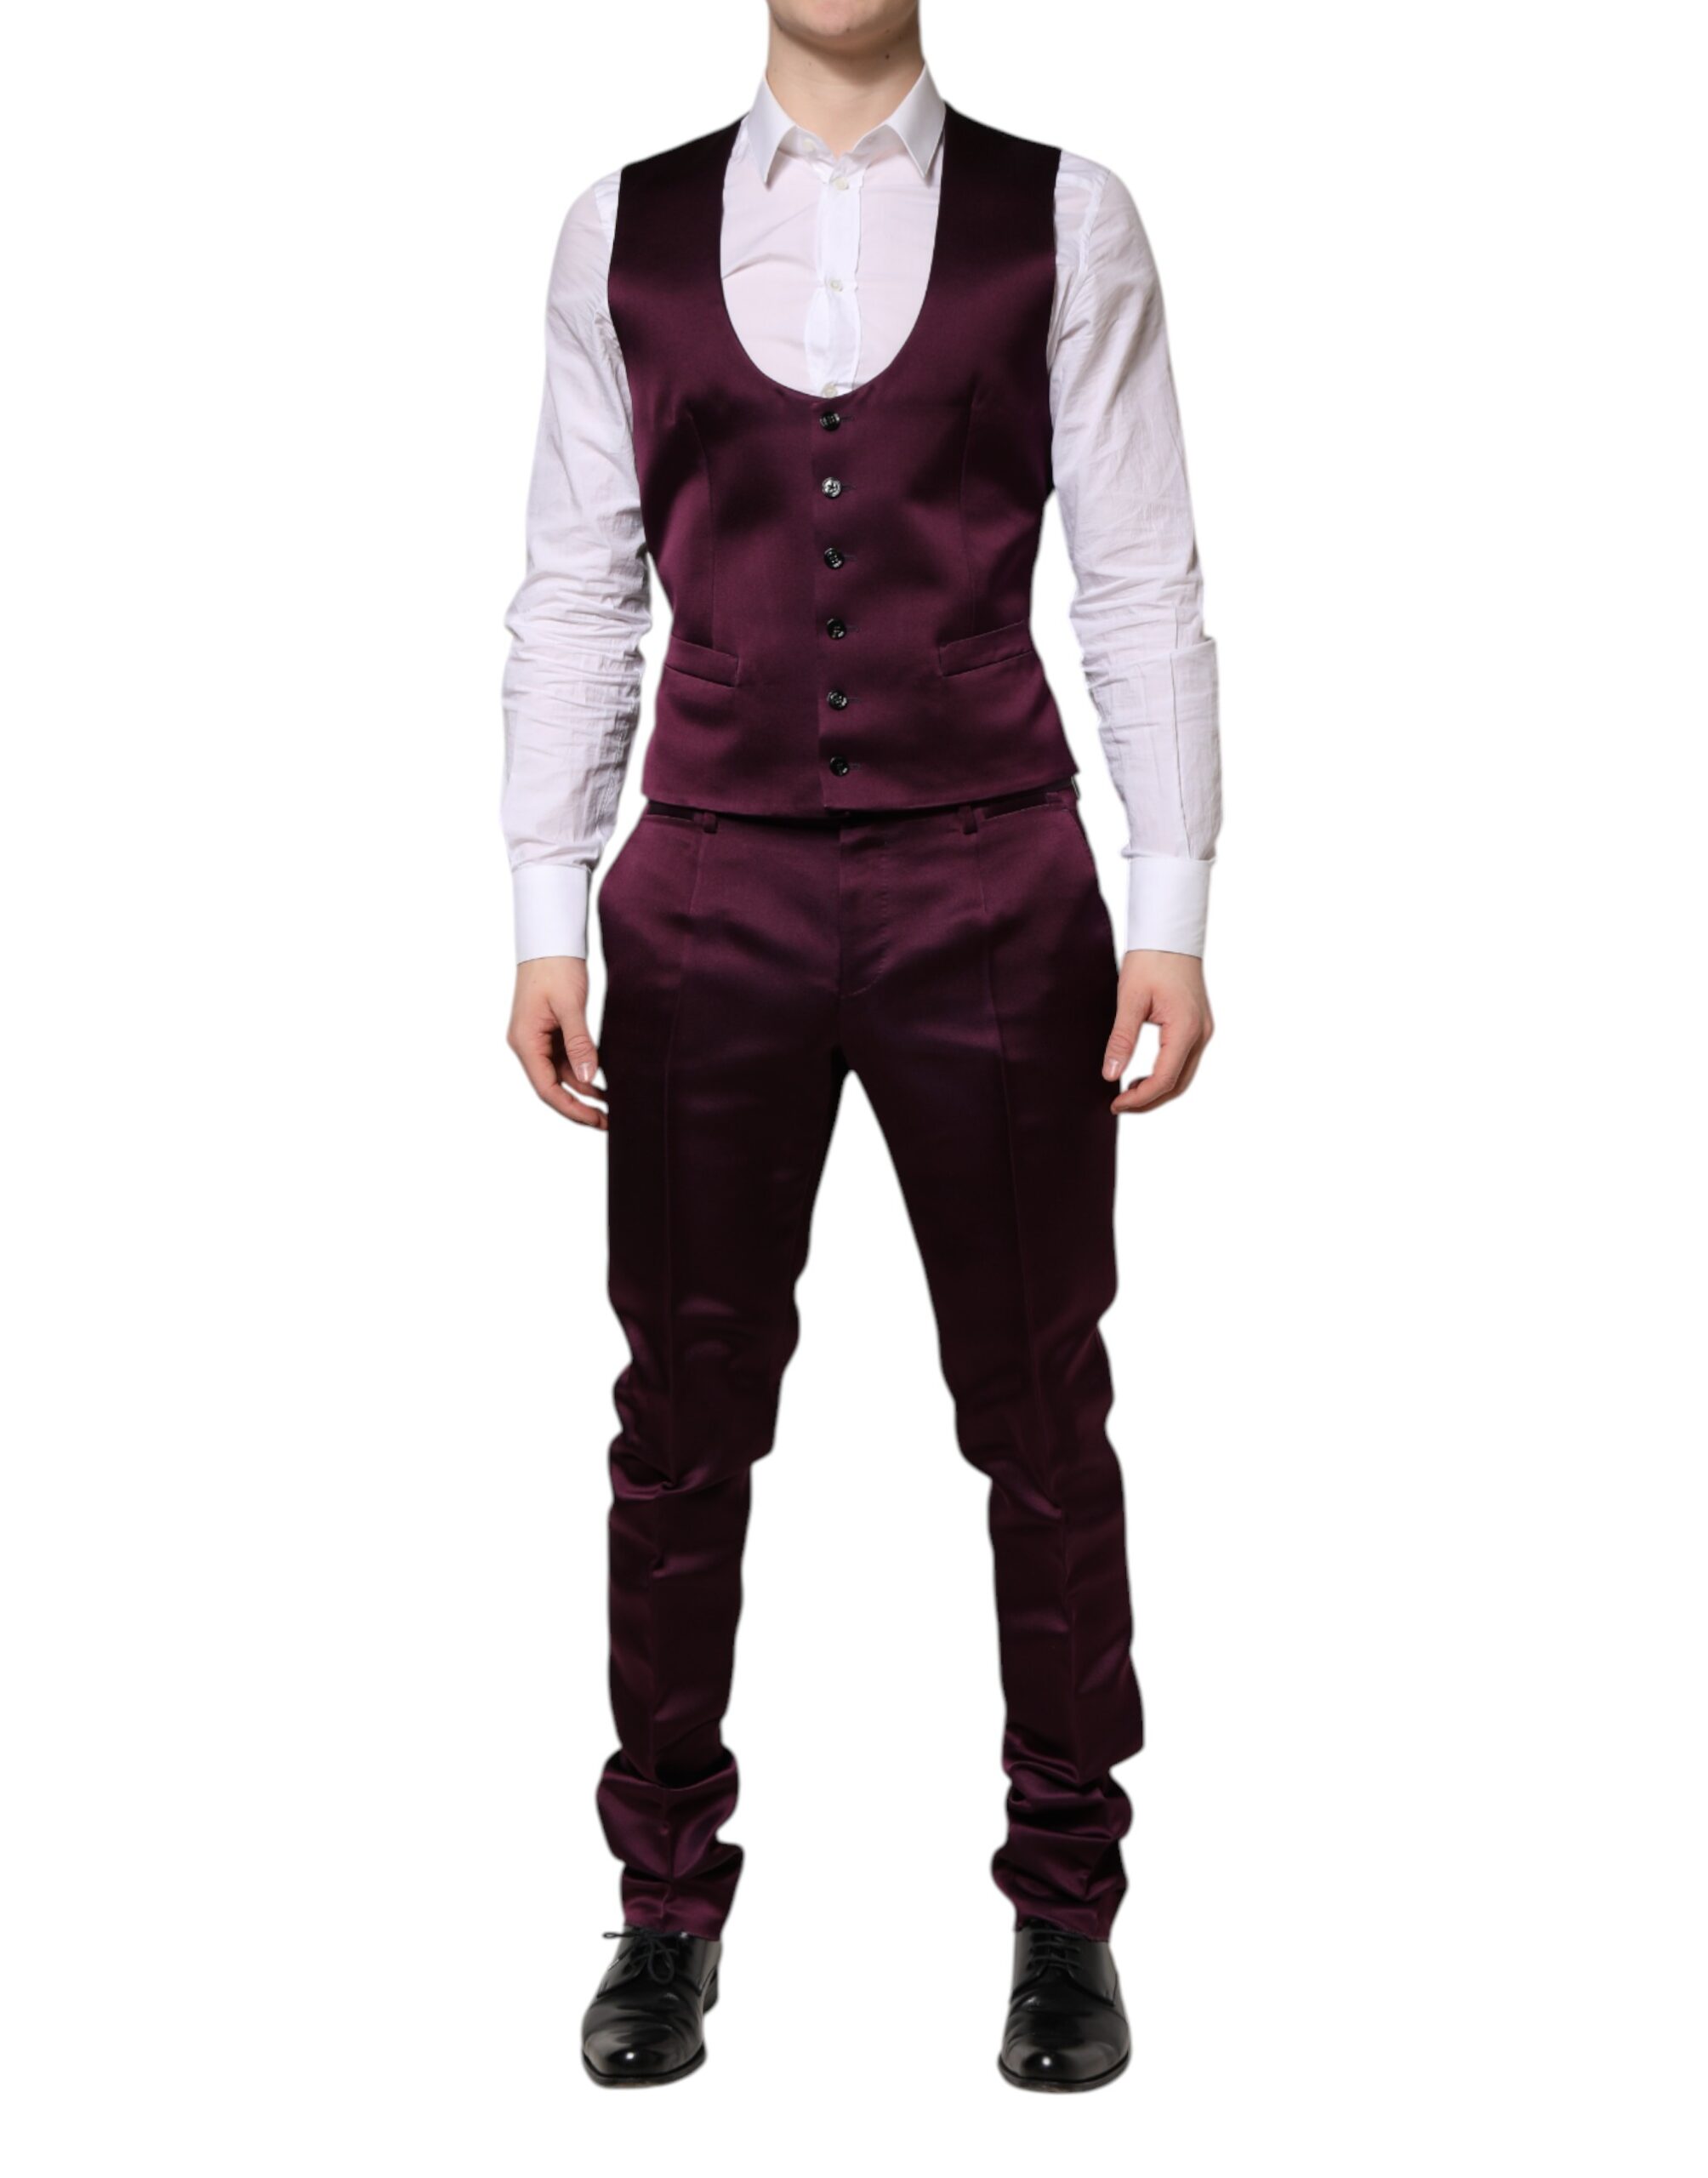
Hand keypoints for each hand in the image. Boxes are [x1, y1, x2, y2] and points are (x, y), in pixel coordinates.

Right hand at [507, 957, 607, 1129]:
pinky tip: (606, 1080)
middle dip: (580, 1106)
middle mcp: (528, 1044)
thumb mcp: (569, 1005)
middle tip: (610, 1122)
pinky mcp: (552, 1031)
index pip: (546, 1089)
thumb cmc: (555, 966)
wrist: (550, 938)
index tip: (597, 1121)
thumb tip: (587, 1078)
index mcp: (525, 1042)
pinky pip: (567, 1059)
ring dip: (585, 1091)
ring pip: (562, 1075)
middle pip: (553, 1087)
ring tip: (614, 1105)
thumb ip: (579, 1042)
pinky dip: (585, 1071)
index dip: (571, 1109)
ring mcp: (540, 1039)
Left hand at [1103, 950, 1213, 1114]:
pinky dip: (1165, 1073)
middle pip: (1178, 1083)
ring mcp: (1203, 1030)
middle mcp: (1201, 1034)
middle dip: (1149, 1100)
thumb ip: (1122, 1039)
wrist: (1170, 934)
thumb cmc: (1151, 960)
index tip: (1115, 1104)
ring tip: (1128, 1093)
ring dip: (1158, 1089)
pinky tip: (1142, 1074)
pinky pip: (1184, 1060)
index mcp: (1186, 1029)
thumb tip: (1110, 1075)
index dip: (1140, 1098)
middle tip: (1119, 1105)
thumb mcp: (1129, 999)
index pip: (1165, 1079)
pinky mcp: (1198, 1026)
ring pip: (1183, 1075)